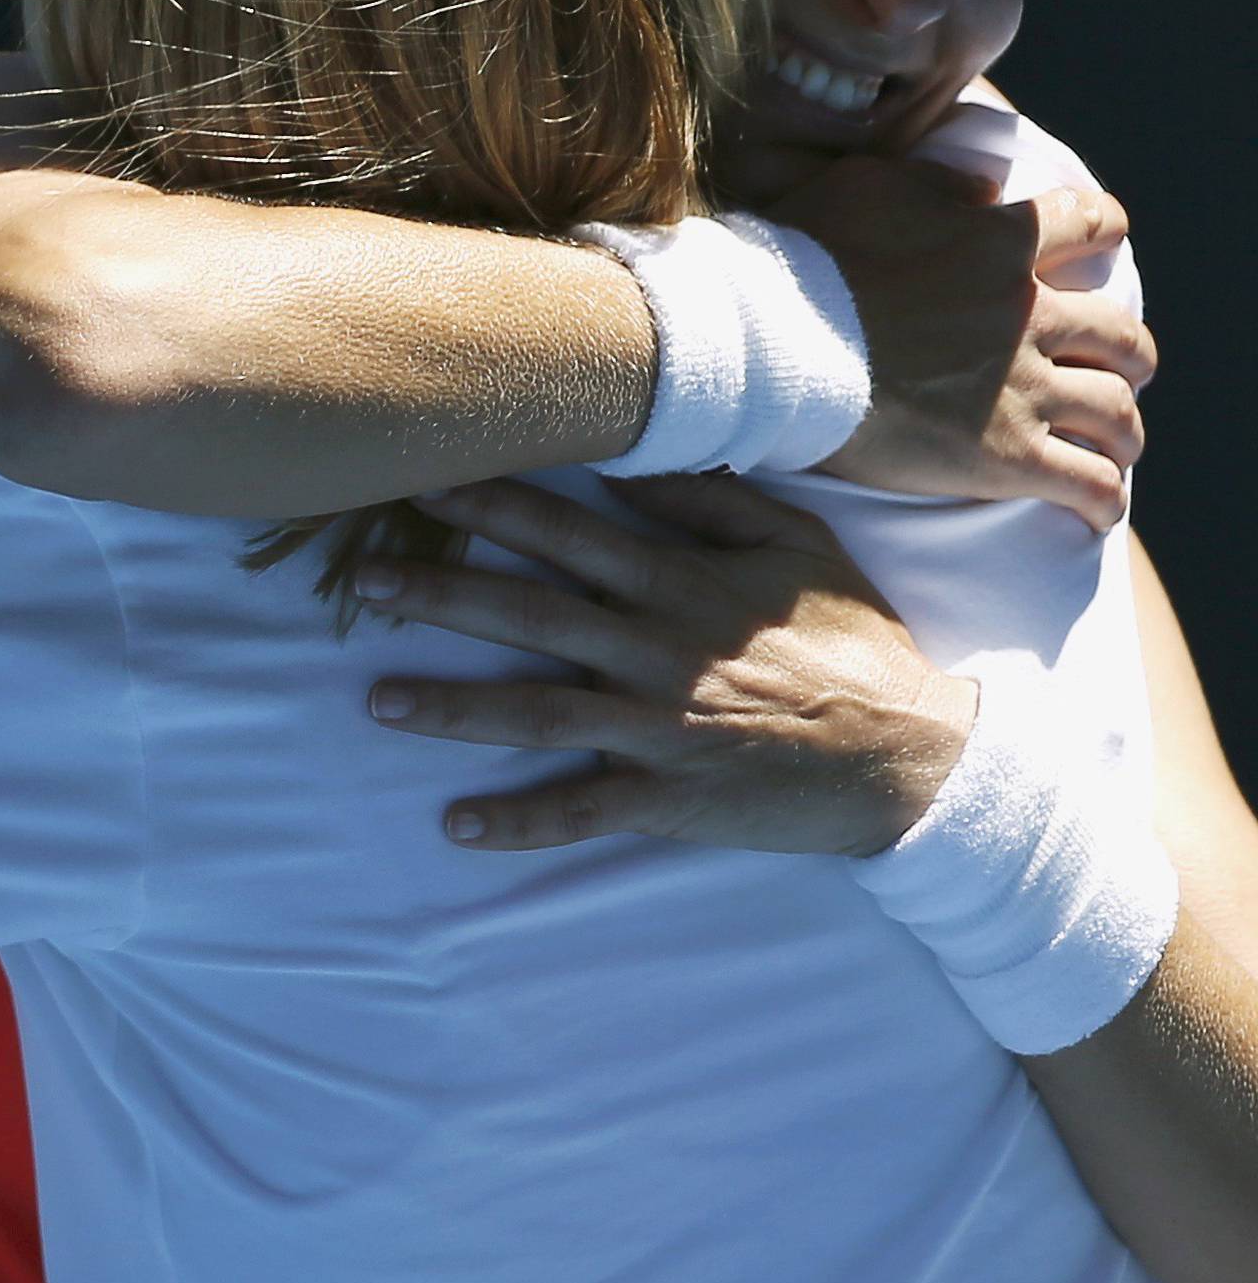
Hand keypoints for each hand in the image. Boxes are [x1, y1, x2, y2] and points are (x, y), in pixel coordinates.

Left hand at [354, 472, 977, 855]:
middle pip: (529, 614)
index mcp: (679, 584)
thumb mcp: (796, 544)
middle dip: (443, 593)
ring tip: (375, 700)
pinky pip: (581, 810)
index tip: (425, 483)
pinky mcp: (669, 798)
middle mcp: (655, 650)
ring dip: (452, 707)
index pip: (567, 534)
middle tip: (368, 579)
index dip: (493, 506)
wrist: (912, 754)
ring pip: (536, 712)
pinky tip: (456, 825)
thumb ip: (712, 501)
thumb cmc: (854, 639)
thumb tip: (634, 457)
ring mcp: (657, 728)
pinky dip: (519, 821)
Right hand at [771, 156, 1152, 530]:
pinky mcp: (1005, 457)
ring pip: (1115, 411)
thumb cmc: (804, 261)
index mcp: (1002, 244)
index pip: (1088, 224)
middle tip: (1120, 367)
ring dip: (1124, 430)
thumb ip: (933, 181)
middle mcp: (1030, 315)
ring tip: (1116, 445)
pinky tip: (1098, 510)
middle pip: (1122, 335)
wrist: (773, 346)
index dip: (1102, 228)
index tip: (1103, 237)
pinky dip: (1102, 499)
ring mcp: (1023, 390)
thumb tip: (981, 189)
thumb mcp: (865, 186)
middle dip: (1129, 352)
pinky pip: (1086, 483)